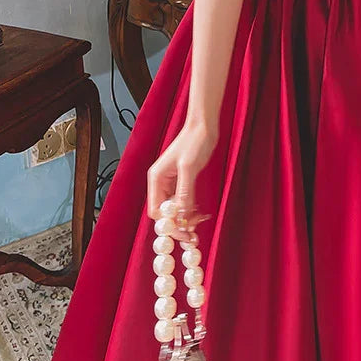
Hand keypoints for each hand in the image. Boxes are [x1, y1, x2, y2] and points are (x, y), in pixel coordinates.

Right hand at [147, 119, 217, 239]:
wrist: (204, 126)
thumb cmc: (194, 141)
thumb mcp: (188, 167)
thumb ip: (184, 191)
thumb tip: (182, 214)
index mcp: (156, 179)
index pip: (156, 211)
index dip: (168, 224)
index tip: (183, 231)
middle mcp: (161, 182)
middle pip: (164, 213)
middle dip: (178, 223)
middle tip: (193, 234)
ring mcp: (172, 182)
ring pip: (175, 209)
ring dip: (186, 218)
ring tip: (200, 221)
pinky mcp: (183, 181)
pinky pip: (183, 202)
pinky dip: (191, 210)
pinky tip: (201, 213)